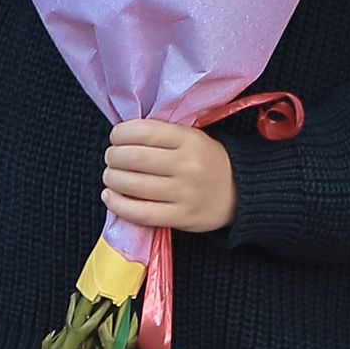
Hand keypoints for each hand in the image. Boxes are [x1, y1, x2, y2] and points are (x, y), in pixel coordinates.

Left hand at [102, 119, 237, 232]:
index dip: (121, 133)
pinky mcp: (181, 217)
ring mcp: (184, 193)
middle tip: (111, 157)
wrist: (239, 193)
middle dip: (113, 156)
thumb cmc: (207, 162)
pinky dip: (117, 204)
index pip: (145, 132)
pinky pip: (140, 213)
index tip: (116, 137)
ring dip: (112, 178)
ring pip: (133, 185)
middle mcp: (188, 165)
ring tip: (111, 176)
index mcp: (191, 140)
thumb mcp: (193, 138)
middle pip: (134, 158)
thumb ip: (162, 135)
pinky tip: (110, 196)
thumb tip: (121, 136)